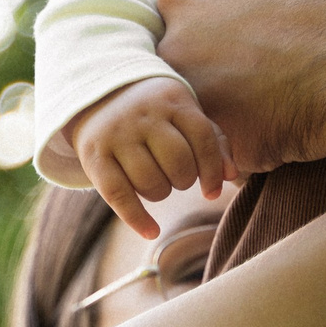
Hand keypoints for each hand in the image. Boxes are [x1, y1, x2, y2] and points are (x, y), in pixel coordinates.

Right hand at [68, 78, 230, 238]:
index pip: (203, 138)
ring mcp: (117, 134)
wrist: (99, 94)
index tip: (212, 192)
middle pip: (178, 161)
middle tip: (177, 178)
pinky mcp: (94, 155)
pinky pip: (117, 195)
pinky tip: (151, 232)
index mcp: (172, 101)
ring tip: (158, 185)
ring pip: (150, 180)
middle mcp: (143, 115)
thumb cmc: (156, 113)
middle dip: (184, 180)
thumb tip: (231, 175)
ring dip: (161, 193)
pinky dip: (137, 219)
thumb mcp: (184, 114)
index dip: (212, 170)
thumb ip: (213, 141)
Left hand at [157, 0, 325, 173]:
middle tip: (275, 57)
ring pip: (205, 105)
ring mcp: (200, 107)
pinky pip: (229, 152)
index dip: (223, 10)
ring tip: (280, 93)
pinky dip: (251, 141)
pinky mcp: (230, 152)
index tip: (264, 16)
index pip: (185, 6)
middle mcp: (174, 53)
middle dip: (222, 59)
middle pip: (187, 58)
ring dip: (233, 102)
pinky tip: (289, 123)